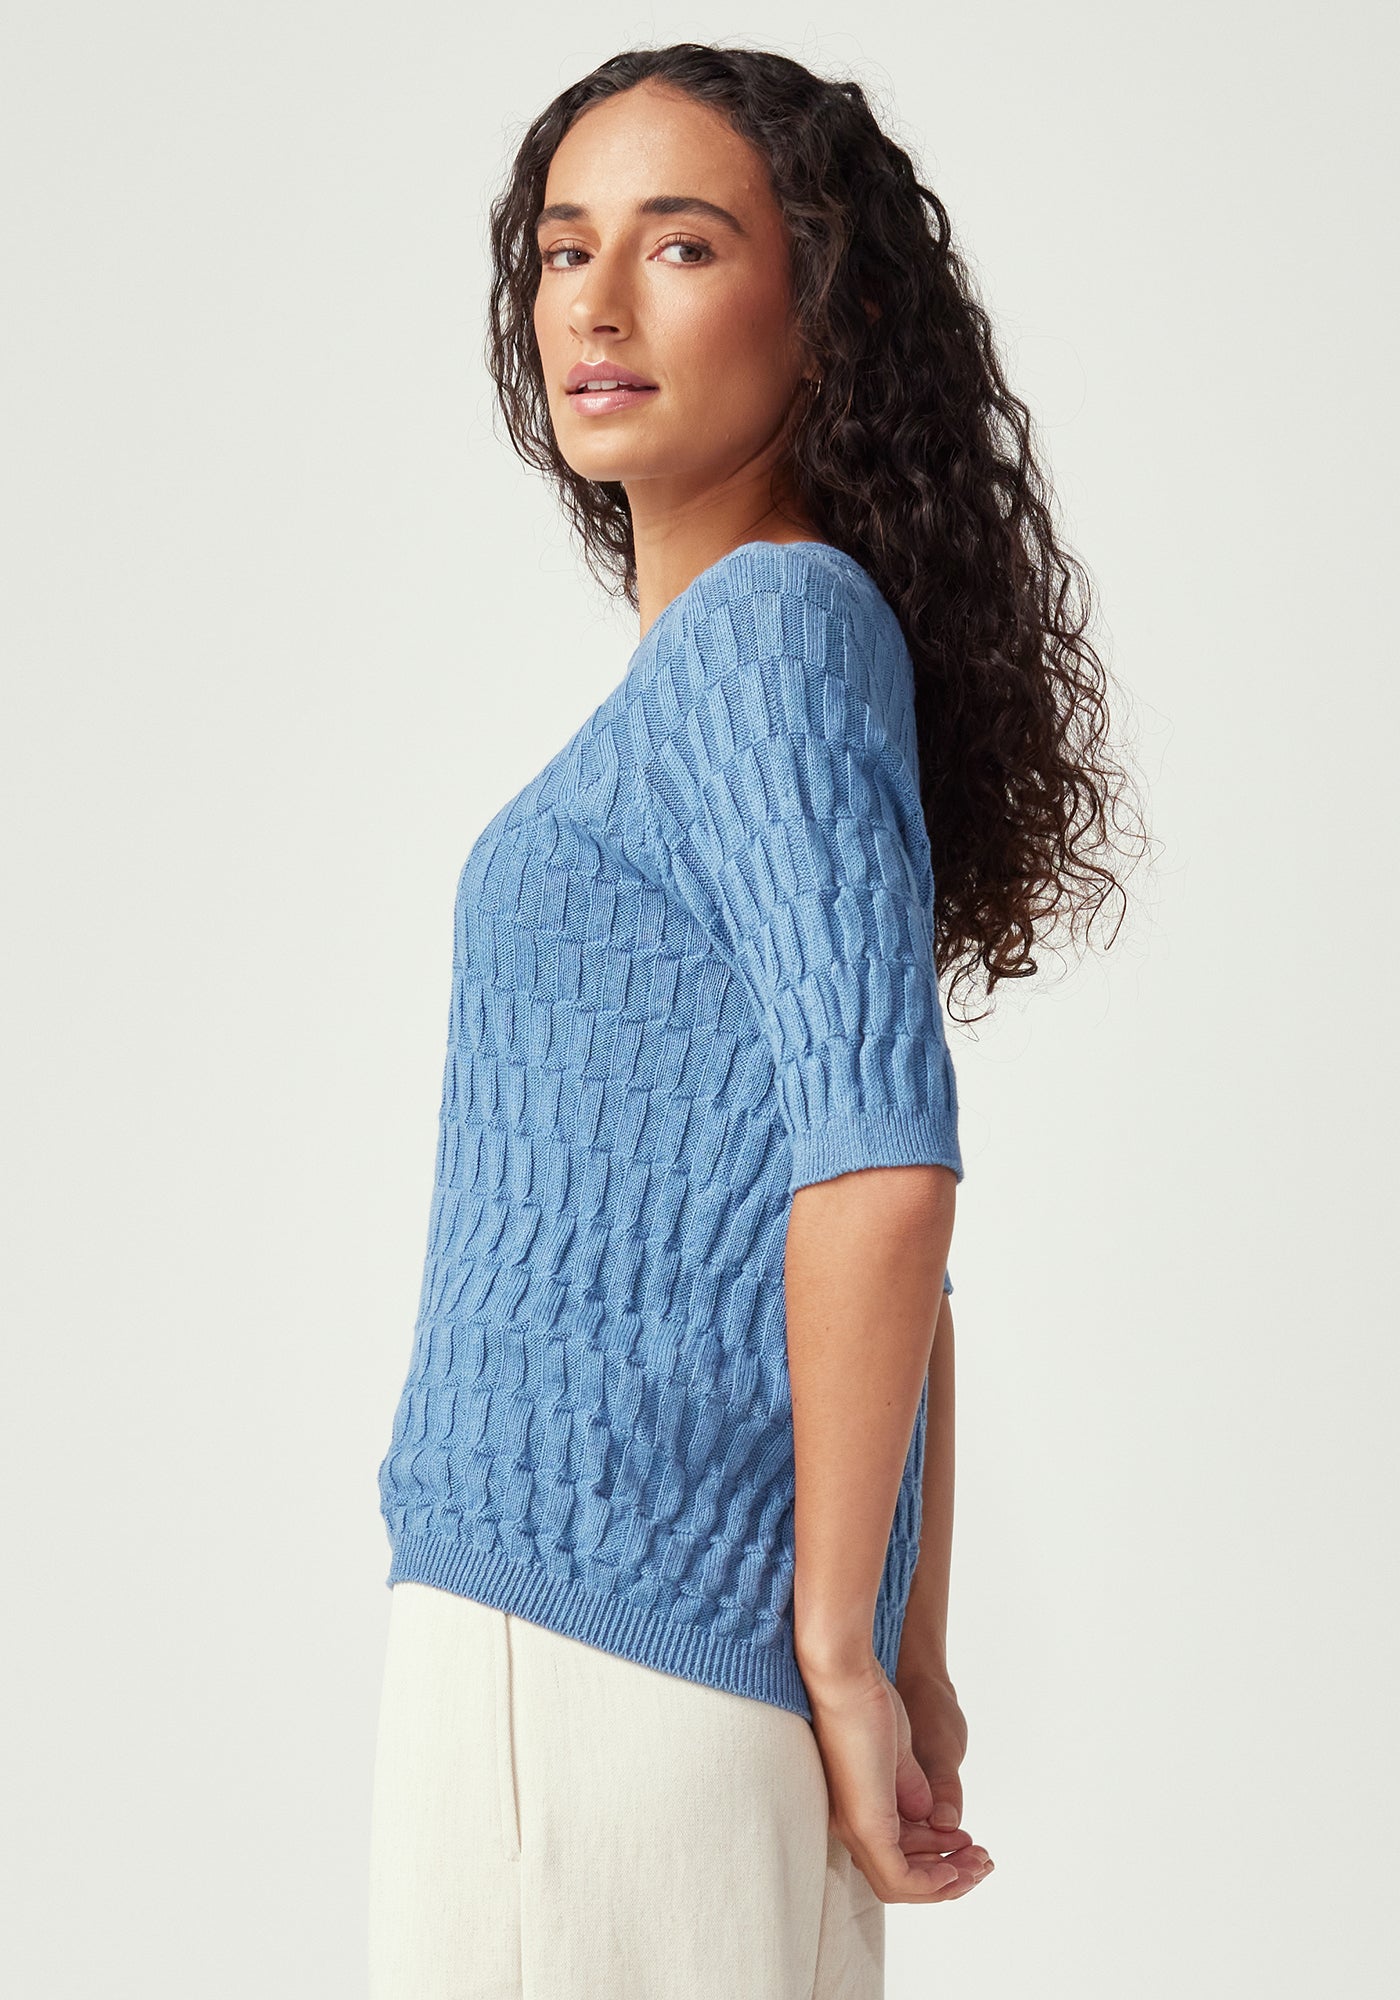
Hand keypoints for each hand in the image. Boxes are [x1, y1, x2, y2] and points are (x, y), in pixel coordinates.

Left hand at [803, 1651, 993, 1904]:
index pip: (897, 1856)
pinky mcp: (865, 1825)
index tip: (968, 1844)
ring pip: (900, 1885)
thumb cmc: (868, 1705)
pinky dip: (930, 1883)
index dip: (936, 1857)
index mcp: (857, 1809)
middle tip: (983, 1863)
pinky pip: (898, 1878)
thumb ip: (911, 1788)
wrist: (850, 1678)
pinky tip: (955, 1869)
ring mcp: (855, 1827)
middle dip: (948, 1876)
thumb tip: (932, 1818)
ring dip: (946, 1882)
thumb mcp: (899, 1758)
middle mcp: (850, 1825)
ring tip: (980, 1864)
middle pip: (901, 1878)